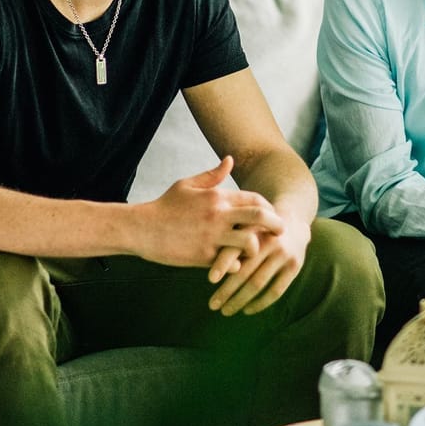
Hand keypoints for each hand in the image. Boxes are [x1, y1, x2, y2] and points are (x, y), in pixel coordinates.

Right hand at [135, 156, 284, 268]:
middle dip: (276, 224)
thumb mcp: (188, 185)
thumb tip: (230, 160)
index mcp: (217, 196)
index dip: (269, 208)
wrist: (142, 228)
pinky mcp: (204, 256)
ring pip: (250, 243)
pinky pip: (232, 264)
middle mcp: (218, 215)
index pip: (255, 199)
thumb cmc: (165, 206)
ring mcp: (212, 236)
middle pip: (260, 216)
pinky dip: (237, 266)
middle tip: (282, 232)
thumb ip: (212, 175)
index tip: (272, 216)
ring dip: (256, 248)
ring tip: (255, 252)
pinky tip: (235, 266)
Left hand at [208, 217, 310, 316]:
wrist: (293, 222)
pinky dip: (260, 304)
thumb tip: (210, 272)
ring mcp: (283, 254)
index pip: (234, 250)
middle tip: (213, 305)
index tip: (210, 279)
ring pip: (257, 284)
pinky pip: (275, 291)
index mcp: (252, 230)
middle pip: (244, 272)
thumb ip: (228, 244)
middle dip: (226, 291)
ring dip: (239, 301)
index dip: (222, 264)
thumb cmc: (257, 230)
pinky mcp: (294, 266)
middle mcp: (268, 241)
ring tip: (225, 311)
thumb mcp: (244, 228)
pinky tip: (247, 310)